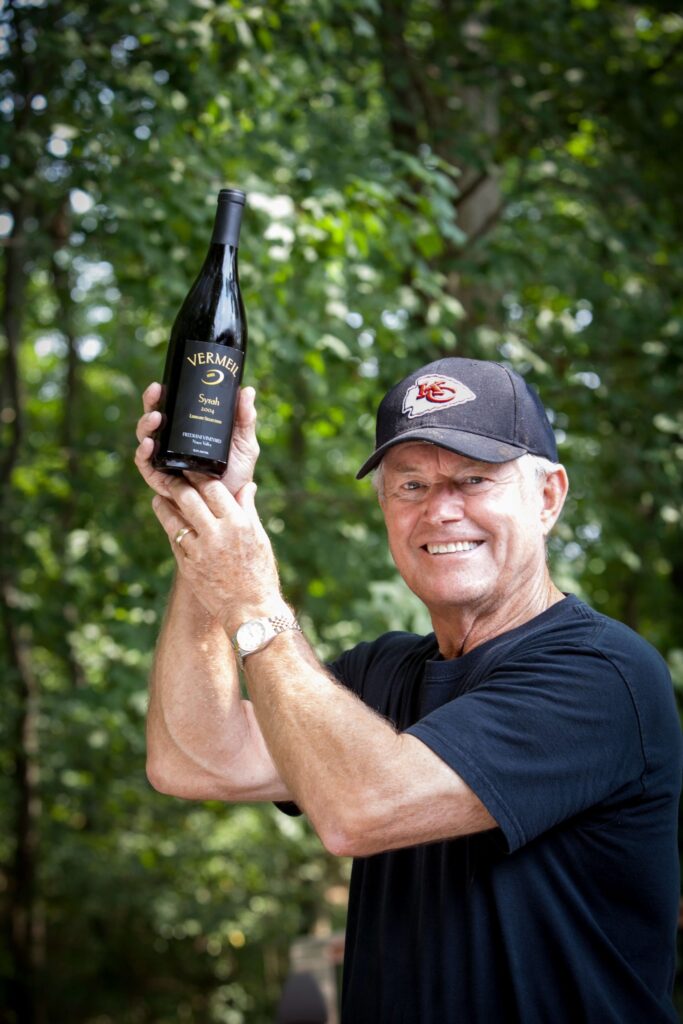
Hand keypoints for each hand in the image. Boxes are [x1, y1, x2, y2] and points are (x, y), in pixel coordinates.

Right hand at [134, 383, 259, 498]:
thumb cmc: (238, 472)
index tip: (163, 383)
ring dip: (145, 426)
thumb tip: (246, 390)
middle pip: (154, 420)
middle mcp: (172, 444)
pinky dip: (143, 454)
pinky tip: (148, 445)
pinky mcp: (161, 481)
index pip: (170, 409)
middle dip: (150, 404)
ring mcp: (165, 461)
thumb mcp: (244, 443)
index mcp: (187, 431)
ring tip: (156, 418)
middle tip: (156, 392)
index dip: (162, 395)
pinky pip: (146, 466)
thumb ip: (245, 418)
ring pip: (145, 439)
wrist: (235, 503)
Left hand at [151, 474, 283, 630]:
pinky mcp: (188, 566)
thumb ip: (247, 509)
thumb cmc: (259, 572)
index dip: (200, 475)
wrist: (250, 609)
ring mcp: (200, 551)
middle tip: (171, 477)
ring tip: (159, 497)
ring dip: (163, 505)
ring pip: (174, 519)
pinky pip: (175, 541)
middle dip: (177, 484)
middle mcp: (218, 534)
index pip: (213, 488)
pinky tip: (167, 522)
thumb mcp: (258, 537)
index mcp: (238, 523)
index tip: (193, 467)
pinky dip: (170, 529)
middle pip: (188, 498)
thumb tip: (247, 486)